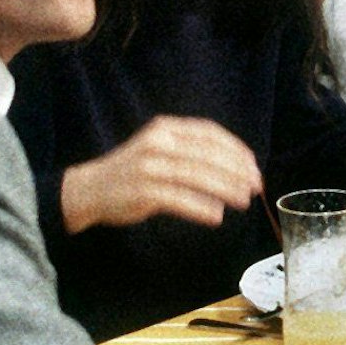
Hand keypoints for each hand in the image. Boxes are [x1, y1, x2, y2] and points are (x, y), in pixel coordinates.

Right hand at [61, 116, 260, 231]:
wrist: (90, 189)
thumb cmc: (132, 171)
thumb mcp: (159, 148)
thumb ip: (189, 150)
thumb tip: (234, 166)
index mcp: (165, 128)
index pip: (209, 133)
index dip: (235, 149)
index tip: (253, 165)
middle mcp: (158, 143)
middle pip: (207, 154)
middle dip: (237, 171)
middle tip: (255, 186)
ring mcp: (149, 167)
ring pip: (197, 176)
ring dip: (226, 189)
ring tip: (244, 200)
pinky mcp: (143, 192)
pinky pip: (179, 199)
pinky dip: (201, 207)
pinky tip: (216, 215)